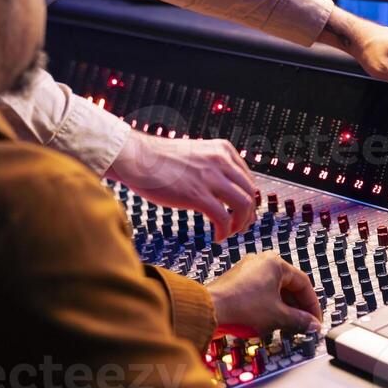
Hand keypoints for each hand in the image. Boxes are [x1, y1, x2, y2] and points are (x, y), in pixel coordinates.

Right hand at [106, 131, 257, 240]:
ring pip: (243, 205)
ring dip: (240, 224)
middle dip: (248, 214)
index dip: (249, 199)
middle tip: (241, 226)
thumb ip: (211, 166)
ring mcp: (209, 177)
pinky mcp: (196, 194)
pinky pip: (223, 217)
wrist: (137, 158)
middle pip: (250, 192)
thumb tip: (221, 188)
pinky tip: (217, 237)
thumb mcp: (195, 154)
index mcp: (222, 150)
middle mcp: (220, 161)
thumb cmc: (159, 159)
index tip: (243, 212)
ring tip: (229, 233)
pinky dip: (224, 231)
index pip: (248, 178)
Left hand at [207, 253, 321, 337]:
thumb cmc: (242, 308)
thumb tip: (313, 325)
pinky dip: (269, 305)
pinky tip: (270, 321)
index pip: (303, 283)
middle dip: (298, 307)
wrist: (209, 310)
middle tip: (304, 325)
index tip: (315, 320)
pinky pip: (260, 292)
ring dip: (284, 308)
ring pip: (274, 290)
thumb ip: (300, 320)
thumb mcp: (278, 316)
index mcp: (275, 263)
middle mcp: (261, 262)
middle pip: (288, 285)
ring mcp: (247, 270)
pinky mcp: (237, 281)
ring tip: (288, 326)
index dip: (312, 304)